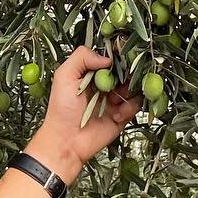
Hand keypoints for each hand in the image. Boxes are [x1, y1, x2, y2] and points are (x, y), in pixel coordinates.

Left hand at [25, 47, 141, 188]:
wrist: (67, 140)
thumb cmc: (62, 109)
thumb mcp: (64, 76)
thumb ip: (82, 57)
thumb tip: (108, 58)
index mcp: (92, 73)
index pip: (111, 59)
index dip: (118, 59)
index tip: (121, 61)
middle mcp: (105, 85)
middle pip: (127, 72)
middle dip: (127, 76)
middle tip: (121, 82)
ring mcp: (115, 99)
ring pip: (135, 88)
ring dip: (128, 92)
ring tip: (115, 100)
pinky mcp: (123, 115)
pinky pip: (136, 106)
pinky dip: (129, 108)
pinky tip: (115, 114)